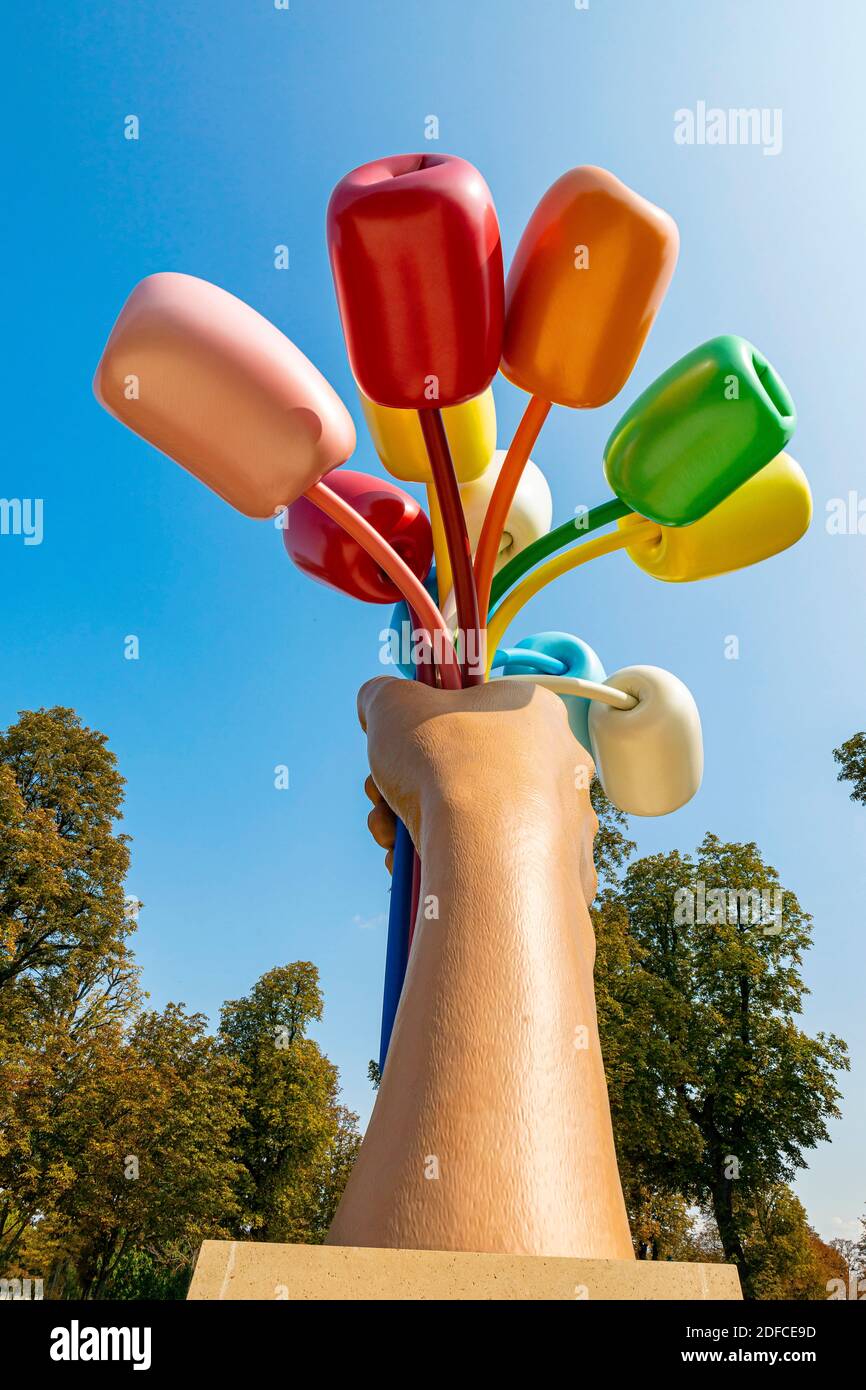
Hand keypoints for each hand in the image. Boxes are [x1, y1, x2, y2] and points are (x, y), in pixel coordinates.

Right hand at [358, 675, 598, 906]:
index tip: (396, 755)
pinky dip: (459, 869)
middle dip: (417, 791)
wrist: (489, 858)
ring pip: (483, 824)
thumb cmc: (449, 768)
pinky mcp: (564, 875)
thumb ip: (382, 694)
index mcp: (536, 712)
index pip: (472, 714)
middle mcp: (563, 764)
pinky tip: (427, 873)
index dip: (423, 735)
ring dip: (427, 832)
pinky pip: (502, 867)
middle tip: (385, 806)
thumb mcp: (393, 705)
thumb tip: (377, 701)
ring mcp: (568, 822)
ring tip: (396, 844)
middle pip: (471, 773)